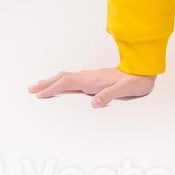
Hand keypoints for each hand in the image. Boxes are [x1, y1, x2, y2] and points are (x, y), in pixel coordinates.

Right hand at [26, 67, 155, 107]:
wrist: (144, 71)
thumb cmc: (136, 81)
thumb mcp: (125, 89)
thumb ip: (110, 95)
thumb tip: (94, 103)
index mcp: (93, 80)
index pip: (67, 83)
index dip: (52, 88)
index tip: (39, 94)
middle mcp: (89, 76)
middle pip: (62, 78)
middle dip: (46, 83)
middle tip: (31, 89)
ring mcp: (91, 76)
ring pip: (66, 77)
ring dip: (52, 81)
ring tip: (40, 85)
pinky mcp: (95, 78)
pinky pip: (73, 79)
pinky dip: (61, 81)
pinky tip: (61, 84)